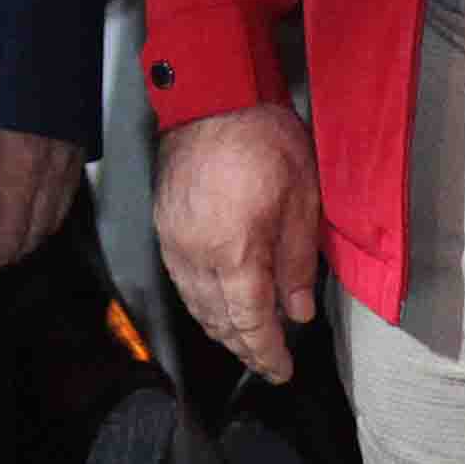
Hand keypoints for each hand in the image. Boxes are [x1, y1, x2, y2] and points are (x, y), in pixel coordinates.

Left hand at [0, 120, 84, 294]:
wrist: (28, 18)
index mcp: (21, 162)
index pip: (8, 236)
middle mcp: (54, 164)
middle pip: (35, 233)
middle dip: (4, 254)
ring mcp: (72, 153)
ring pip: (54, 218)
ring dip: (26, 235)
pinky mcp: (79, 143)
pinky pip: (66, 194)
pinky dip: (45, 211)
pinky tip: (23, 206)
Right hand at [156, 100, 327, 381]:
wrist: (213, 93)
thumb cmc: (264, 138)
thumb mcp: (302, 198)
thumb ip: (298, 261)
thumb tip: (297, 312)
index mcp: (235, 251)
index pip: (250, 321)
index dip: (267, 352)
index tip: (282, 370)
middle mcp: (196, 254)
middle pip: (218, 319)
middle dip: (244, 347)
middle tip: (268, 362)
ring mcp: (174, 240)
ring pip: (195, 304)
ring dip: (220, 329)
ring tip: (245, 341)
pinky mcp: (163, 224)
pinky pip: (180, 280)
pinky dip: (200, 302)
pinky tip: (215, 304)